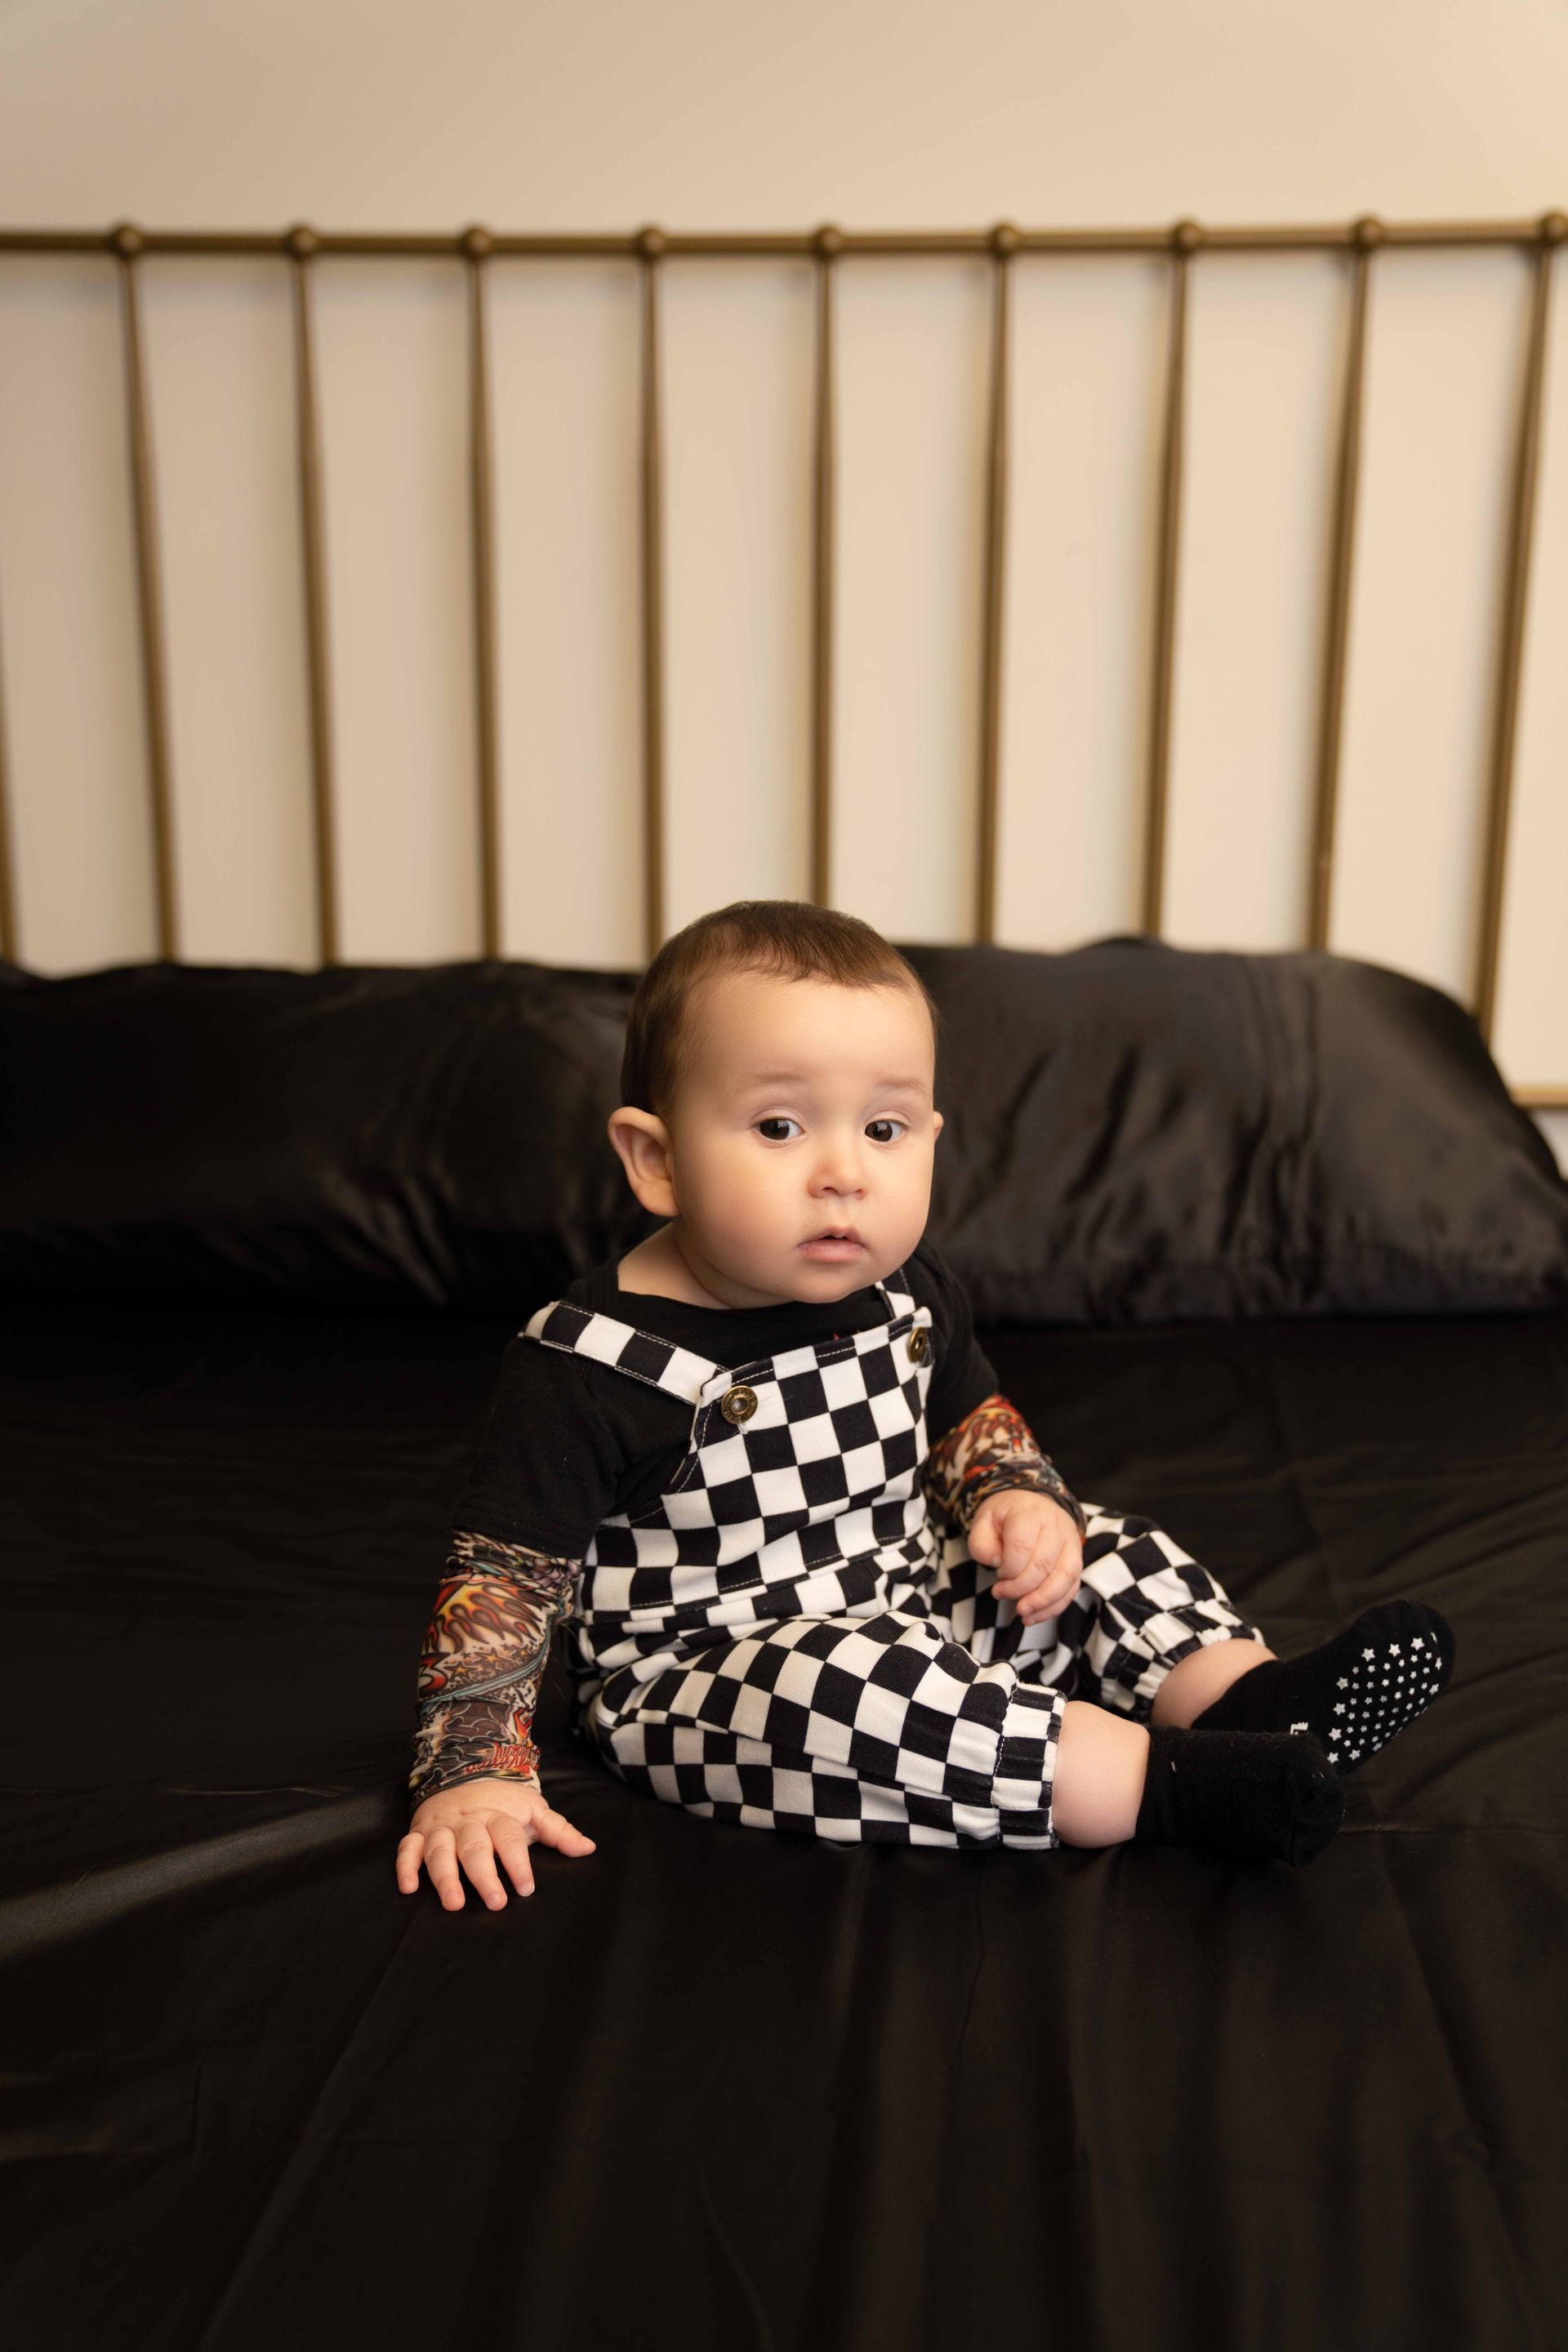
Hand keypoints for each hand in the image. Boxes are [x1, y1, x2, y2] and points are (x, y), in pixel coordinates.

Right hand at [396, 1776, 596, 1910]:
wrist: (466, 1770)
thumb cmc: (504, 1802)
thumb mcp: (533, 1810)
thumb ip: (559, 1831)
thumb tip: (589, 1849)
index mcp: (498, 1816)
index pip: (509, 1839)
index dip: (518, 1863)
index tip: (526, 1888)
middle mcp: (468, 1822)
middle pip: (475, 1848)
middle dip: (484, 1875)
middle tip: (494, 1902)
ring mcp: (442, 1827)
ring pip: (440, 1850)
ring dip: (445, 1876)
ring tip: (453, 1903)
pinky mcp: (419, 1832)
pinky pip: (408, 1848)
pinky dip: (405, 1866)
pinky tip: (408, 1887)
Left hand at [966, 1489, 1083, 1623]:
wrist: (1030, 1504)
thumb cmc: (1004, 1517)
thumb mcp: (982, 1523)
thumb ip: (982, 1544)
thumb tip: (999, 1564)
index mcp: (1029, 1513)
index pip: (1022, 1547)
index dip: (1008, 1568)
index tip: (998, 1574)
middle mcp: (1056, 1526)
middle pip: (1043, 1565)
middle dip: (1020, 1588)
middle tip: (1001, 1593)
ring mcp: (1071, 1543)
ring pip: (1065, 1578)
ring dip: (1043, 1602)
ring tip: (1023, 1614)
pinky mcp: (1076, 1559)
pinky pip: (1072, 1587)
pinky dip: (1055, 1606)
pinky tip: (1036, 1615)